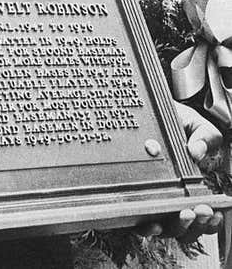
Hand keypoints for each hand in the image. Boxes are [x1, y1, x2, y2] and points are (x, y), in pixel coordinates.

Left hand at [139, 102, 222, 242]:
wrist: (146, 112)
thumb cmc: (173, 122)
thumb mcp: (194, 125)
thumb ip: (204, 136)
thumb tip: (196, 152)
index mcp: (189, 189)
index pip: (201, 218)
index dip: (209, 222)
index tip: (212, 212)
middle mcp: (169, 200)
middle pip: (184, 228)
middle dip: (194, 224)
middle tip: (197, 210)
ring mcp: (149, 201)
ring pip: (164, 228)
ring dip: (175, 226)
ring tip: (182, 213)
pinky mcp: (128, 199)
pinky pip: (135, 221)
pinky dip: (146, 227)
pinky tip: (152, 221)